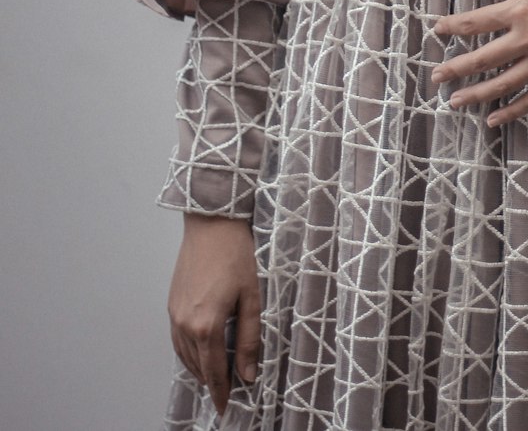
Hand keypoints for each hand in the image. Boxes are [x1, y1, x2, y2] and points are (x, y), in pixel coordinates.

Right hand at [168, 214, 260, 416]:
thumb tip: (248, 374)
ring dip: (198, 370)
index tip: (225, 407)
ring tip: (213, 379)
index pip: (214, 371)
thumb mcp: (251, 297)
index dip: (221, 392)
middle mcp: (186, 324)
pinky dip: (187, 354)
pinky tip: (197, 354)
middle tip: (223, 394)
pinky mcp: (171, 304)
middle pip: (198, 366)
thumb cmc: (235, 255)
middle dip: (211, 383)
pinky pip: (177, 340)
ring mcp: (175, 314)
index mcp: (207, 325)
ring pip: (185, 356)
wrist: (212, 224)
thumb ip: (250, 338)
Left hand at [430, 0, 527, 126]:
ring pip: (505, 84)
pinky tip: (496, 119)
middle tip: (435, 76)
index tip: (437, 30)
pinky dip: (514, 111)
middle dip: (456, 68)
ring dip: (478, 95)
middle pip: (485, 58)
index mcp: (524, 8)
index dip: (453, 26)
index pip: (477, 22)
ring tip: (455, 102)